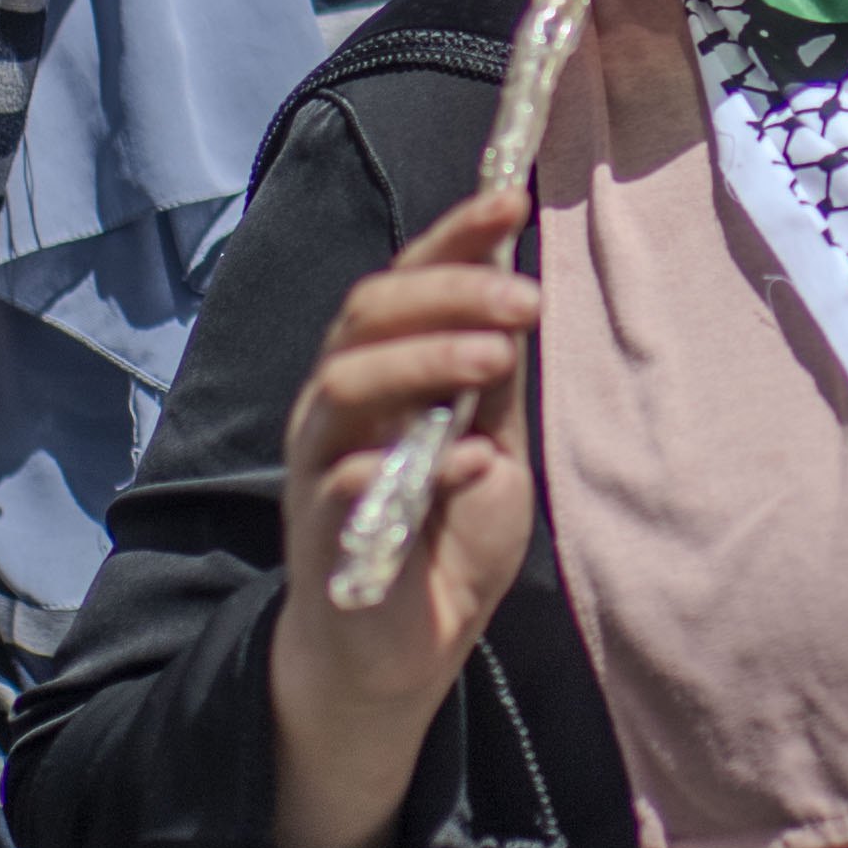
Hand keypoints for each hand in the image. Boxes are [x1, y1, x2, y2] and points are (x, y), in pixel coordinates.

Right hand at [272, 187, 538, 847]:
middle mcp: (336, 403)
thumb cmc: (445, 537)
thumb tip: (520, 286)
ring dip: (426, 358)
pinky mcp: (324, 530)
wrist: (403, 651)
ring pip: (345, 379)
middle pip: (367, 313)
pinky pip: (355, 481)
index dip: (452, 235)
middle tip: (525, 299)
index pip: (404, 281)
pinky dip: (420, 466)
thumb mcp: (491, 444)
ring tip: (499, 359)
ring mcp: (322, 463)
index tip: (510, 197)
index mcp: (379, 370)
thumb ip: (492, 381)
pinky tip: (474, 463)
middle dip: (449, 291)